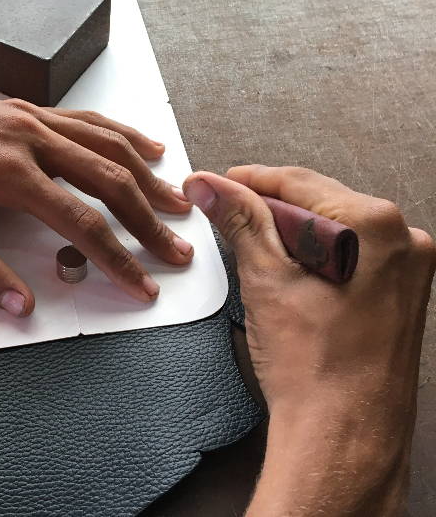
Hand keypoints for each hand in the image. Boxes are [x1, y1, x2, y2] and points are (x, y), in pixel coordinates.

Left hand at [0, 75, 193, 316]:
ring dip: (147, 176)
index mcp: (8, 174)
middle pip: (108, 180)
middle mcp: (29, 139)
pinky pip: (88, 120)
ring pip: (107, 144)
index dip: (118, 258)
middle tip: (178, 248)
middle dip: (148, 220)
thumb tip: (22, 305)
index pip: (80, 222)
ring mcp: (32, 119)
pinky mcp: (28, 110)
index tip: (142, 283)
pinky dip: (123, 134)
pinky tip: (146, 146)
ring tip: (177, 201)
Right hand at [182, 165, 434, 516]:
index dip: (249, 180)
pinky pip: (350, 254)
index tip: (220, 183)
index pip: (299, 182)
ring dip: (290, 234)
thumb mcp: (266, 280)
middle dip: (269, 210)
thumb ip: (239, 221)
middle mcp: (404, 243)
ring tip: (254, 255)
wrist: (343, 438)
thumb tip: (211, 186)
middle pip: (319, 202)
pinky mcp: (399, 293)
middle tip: (227, 216)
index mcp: (379, 228)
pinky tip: (287, 275)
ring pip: (333, 228)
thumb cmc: (318, 374)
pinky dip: (314, 256)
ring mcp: (407, 270)